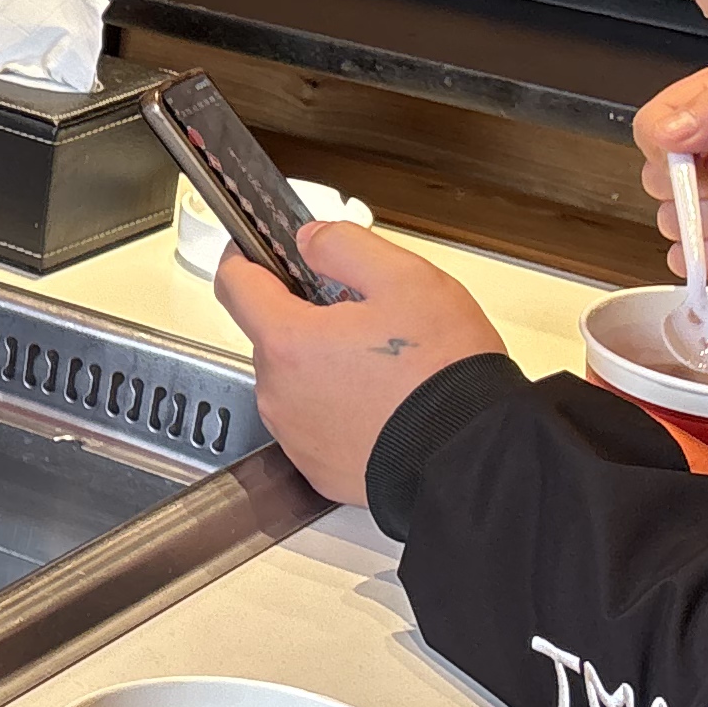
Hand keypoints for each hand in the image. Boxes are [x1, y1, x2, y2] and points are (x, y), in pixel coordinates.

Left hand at [215, 222, 509, 507]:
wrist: (472, 456)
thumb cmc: (443, 375)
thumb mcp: (406, 279)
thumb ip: (345, 246)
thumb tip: (310, 240)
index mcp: (289, 340)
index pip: (235, 284)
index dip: (245, 258)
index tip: (256, 250)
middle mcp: (278, 392)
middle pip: (271, 334)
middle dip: (306, 318)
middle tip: (362, 316)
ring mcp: (294, 434)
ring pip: (292, 380)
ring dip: (322, 365)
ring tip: (381, 366)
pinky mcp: (316, 466)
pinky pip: (313, 422)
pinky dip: (336, 407)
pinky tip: (380, 402)